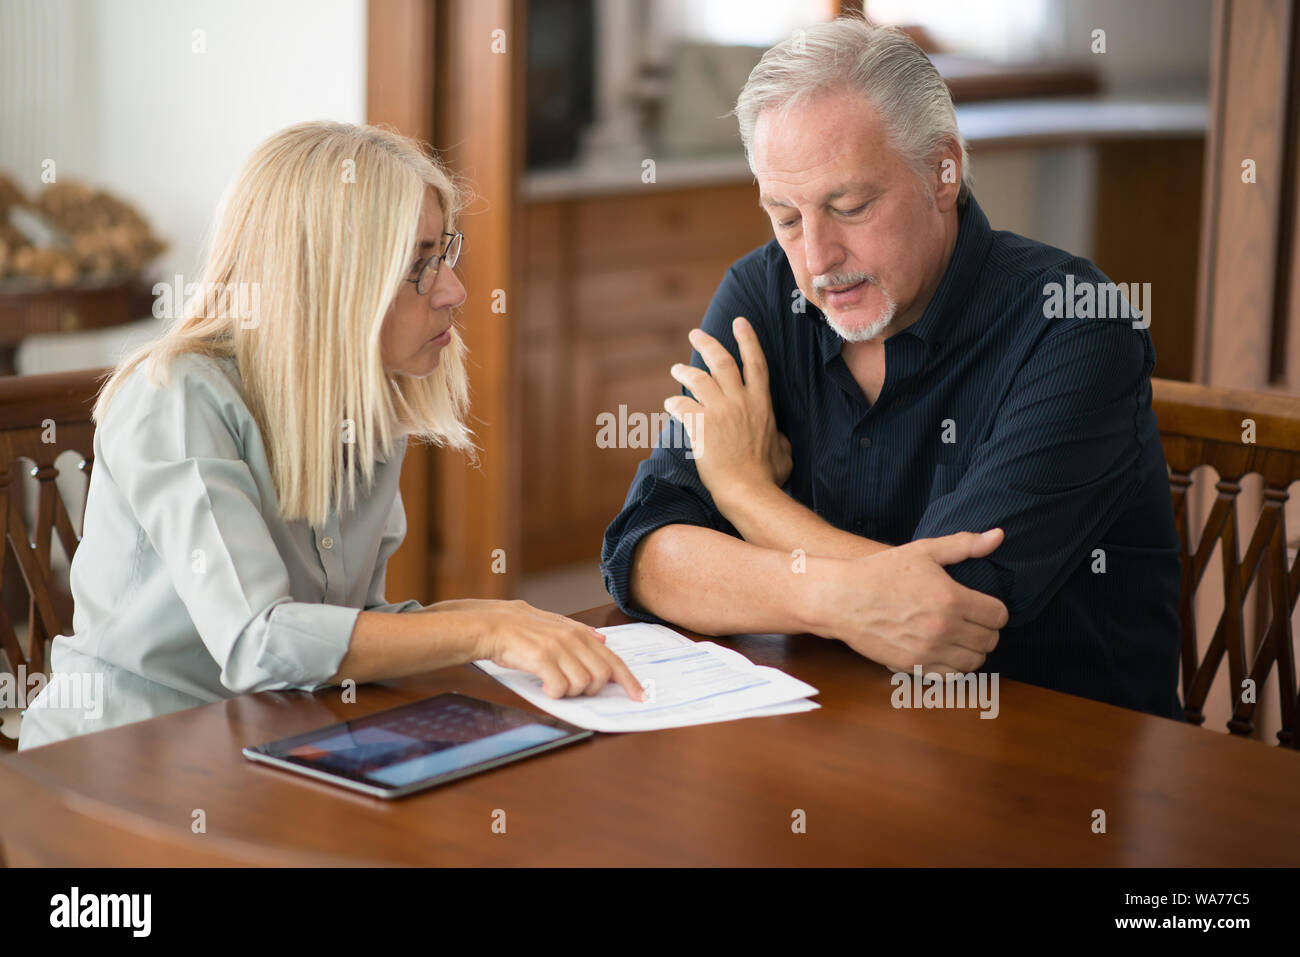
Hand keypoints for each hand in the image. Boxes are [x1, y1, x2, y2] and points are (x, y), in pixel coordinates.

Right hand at [460, 599, 644, 699]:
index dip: (628, 680)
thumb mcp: (554, 623)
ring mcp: (558, 648)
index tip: (639, 695)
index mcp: (579, 632)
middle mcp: (573, 639)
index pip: (613, 660)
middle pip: (601, 676)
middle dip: (591, 690)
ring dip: (569, 692)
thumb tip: (603, 639)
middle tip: (572, 690)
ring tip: (553, 685)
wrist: (490, 625)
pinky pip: (560, 688)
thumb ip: (580, 631)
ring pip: (582, 684)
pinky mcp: (542, 659)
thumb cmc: (520, 628)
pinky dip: (554, 694)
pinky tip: (544, 688)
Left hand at [665, 317, 790, 499]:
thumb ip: (778, 437)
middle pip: (722, 361)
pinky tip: (669, 404)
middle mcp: (740, 401)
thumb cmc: (769, 476)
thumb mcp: (784, 451)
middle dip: (708, 343)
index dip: (747, 339)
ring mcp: (719, 411)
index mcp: (761, 404)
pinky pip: (682, 404)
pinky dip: (674, 402)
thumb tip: (778, 436)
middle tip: (695, 334)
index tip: (739, 322)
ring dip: (685, 370)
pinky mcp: (700, 424)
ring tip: (677, 368)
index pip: (756, 362)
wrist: (749, 491)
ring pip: (698, 378)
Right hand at [808, 529, 1009, 673]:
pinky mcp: (914, 666)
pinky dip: (954, 666)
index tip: (985, 606)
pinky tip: (945, 651)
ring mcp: (929, 650)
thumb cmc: (881, 572)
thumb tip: (999, 536)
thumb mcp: (923, 550)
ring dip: (973, 650)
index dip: (996, 610)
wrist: (842, 598)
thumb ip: (964, 545)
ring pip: (974, 662)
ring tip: (961, 638)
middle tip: (974, 622)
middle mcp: (944, 628)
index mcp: (952, 598)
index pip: (998, 615)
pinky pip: (950, 676)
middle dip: (987, 631)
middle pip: (990, 641)